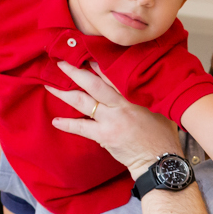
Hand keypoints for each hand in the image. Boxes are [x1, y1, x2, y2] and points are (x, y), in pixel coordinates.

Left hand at [46, 61, 181, 177]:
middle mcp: (121, 104)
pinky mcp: (105, 136)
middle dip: (74, 71)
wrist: (160, 160)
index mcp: (133, 94)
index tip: (83, 53)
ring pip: (82, 102)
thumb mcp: (158, 108)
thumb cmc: (162, 134)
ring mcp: (111, 120)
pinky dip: (68, 124)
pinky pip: (81, 127)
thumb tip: (137, 82)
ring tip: (50, 86)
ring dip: (64, 93)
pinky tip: (56, 121)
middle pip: (92, 83)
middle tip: (60, 62)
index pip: (111, 74)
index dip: (95, 63)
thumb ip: (146, 94)